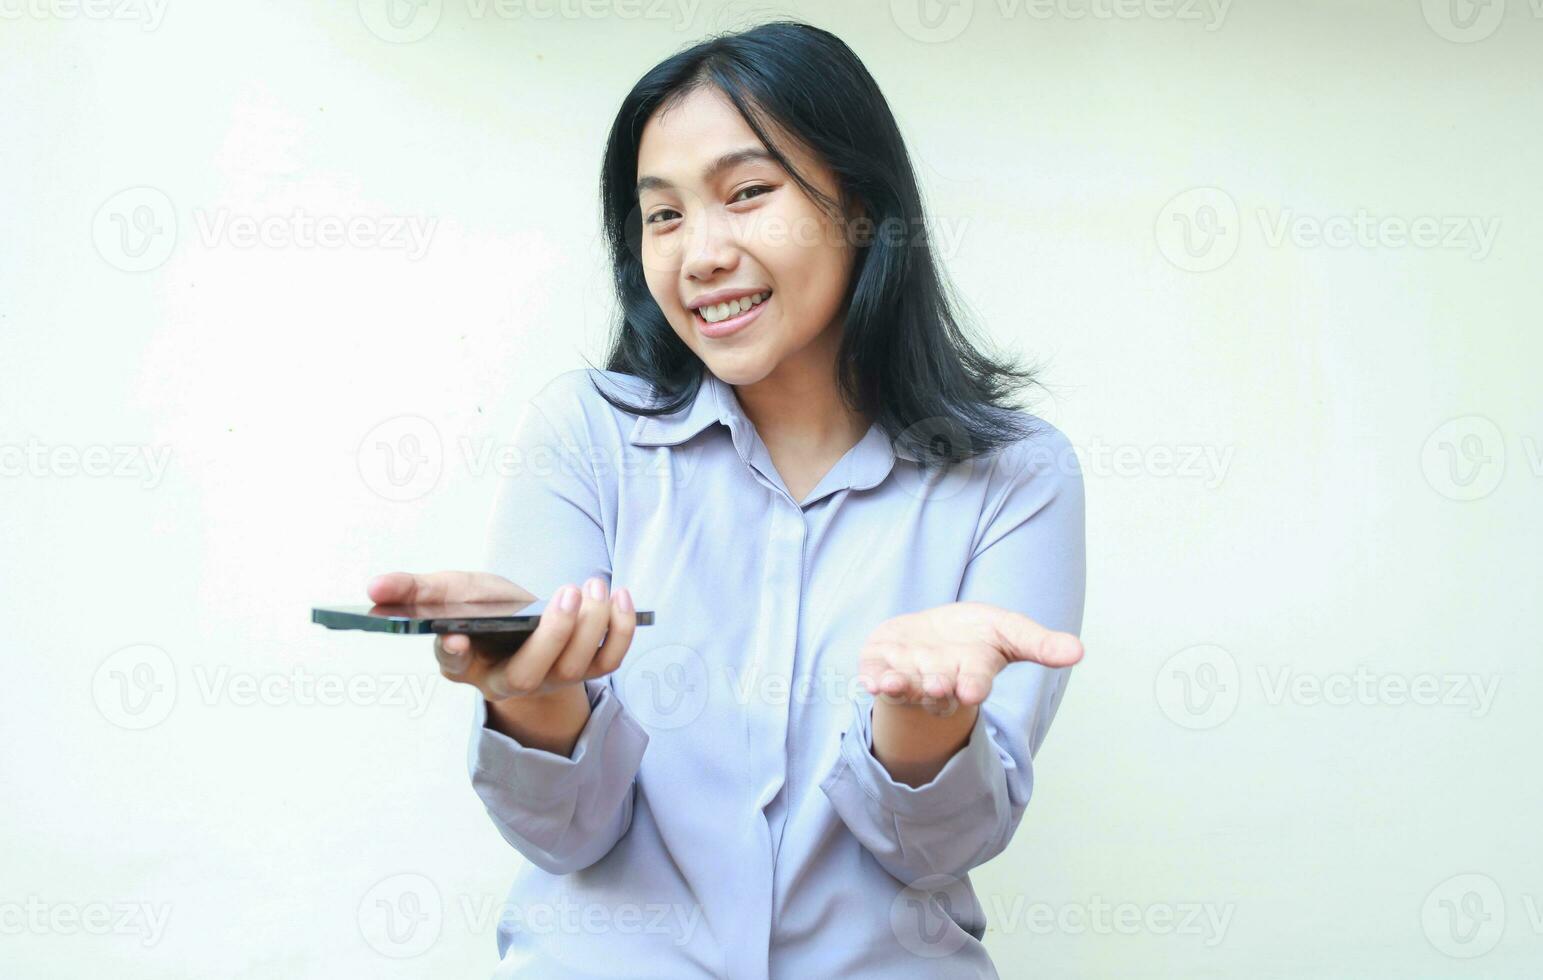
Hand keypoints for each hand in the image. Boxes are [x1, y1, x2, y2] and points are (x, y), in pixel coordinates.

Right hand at [366, 570, 636, 703]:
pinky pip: (611, 659)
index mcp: (467, 665)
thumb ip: (410, 589)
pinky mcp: (586, 669)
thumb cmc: (479, 609)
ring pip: (578, 666)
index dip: (455, 655)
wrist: (519, 624)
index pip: (455, 666)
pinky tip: (620, 595)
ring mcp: (552, 679)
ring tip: (593, 586)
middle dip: (554, 635)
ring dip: (592, 626)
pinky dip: (622, 630)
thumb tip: (373, 585)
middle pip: (532, 673)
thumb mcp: (444, 592)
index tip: (456, 638)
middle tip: (566, 592)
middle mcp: (511, 680)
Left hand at [858, 601, 1082, 715]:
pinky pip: (874, 675)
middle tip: (936, 685)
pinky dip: (871, 678)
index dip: (973, 686)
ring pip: (902, 686)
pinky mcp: (881, 666)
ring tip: (889, 685)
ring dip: (896, 686)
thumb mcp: (1010, 633)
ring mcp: (907, 675)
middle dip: (935, 686)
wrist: (932, 637)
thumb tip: (1079, 651)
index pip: (974, 682)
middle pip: (937, 688)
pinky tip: (868, 680)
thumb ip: (1039, 644)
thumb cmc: (975, 637)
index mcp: (970, 674)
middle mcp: (938, 680)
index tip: (972, 690)